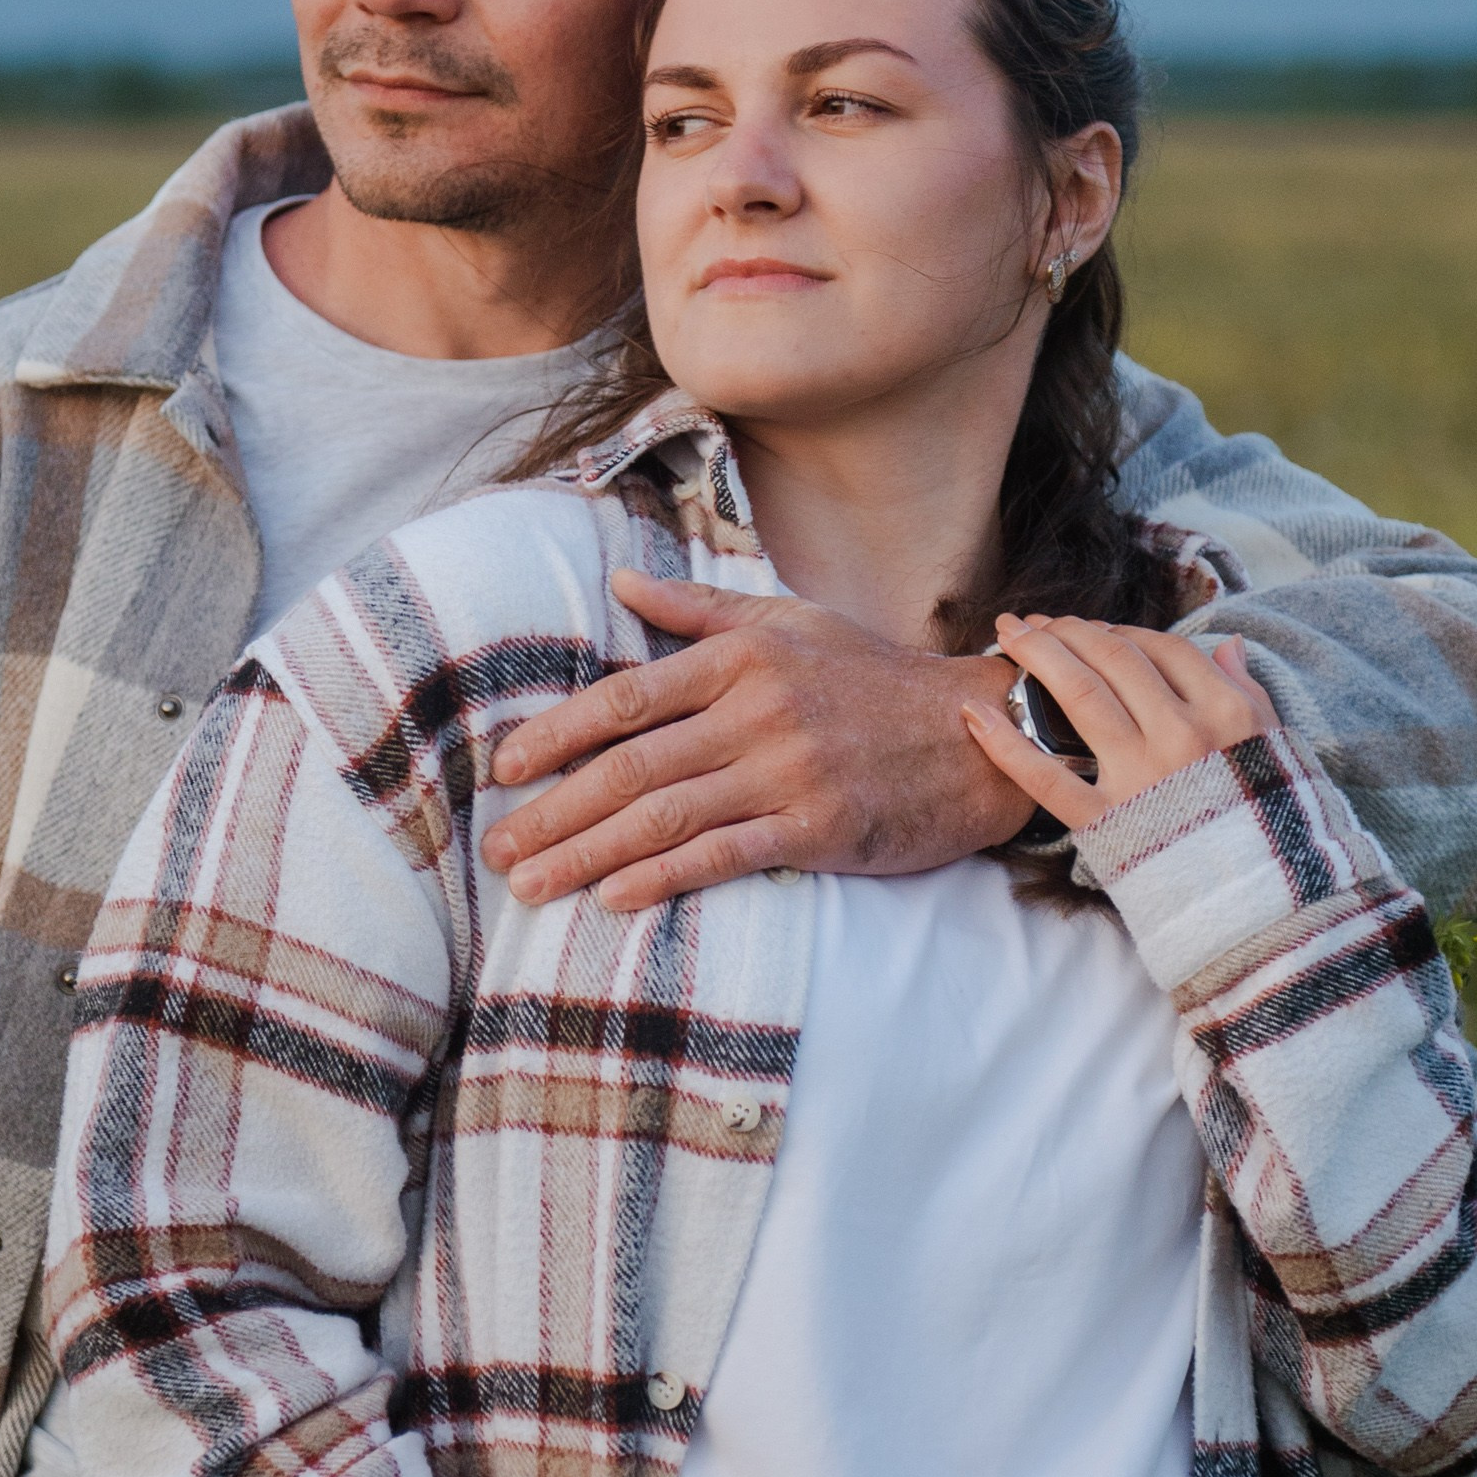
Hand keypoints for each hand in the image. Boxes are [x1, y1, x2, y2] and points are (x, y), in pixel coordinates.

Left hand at [482, 571, 1031, 911]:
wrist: (978, 734)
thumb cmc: (874, 677)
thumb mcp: (791, 622)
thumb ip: (699, 611)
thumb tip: (618, 579)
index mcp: (741, 657)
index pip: (626, 698)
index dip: (556, 735)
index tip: (504, 768)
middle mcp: (757, 710)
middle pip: (630, 766)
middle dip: (554, 810)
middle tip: (498, 847)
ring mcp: (787, 771)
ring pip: (664, 817)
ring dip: (587, 853)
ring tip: (531, 884)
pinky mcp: (818, 828)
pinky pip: (723, 856)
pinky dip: (661, 877)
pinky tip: (612, 897)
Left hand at [962, 620, 1280, 837]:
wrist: (1256, 903)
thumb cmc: (1264, 823)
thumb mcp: (1274, 750)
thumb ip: (1250, 692)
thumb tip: (1230, 646)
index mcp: (1226, 714)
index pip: (1164, 650)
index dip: (1122, 631)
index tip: (1093, 629)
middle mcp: (1182, 736)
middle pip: (1114, 660)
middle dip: (1068, 630)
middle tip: (1034, 623)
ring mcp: (1140, 777)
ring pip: (1079, 695)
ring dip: (1036, 655)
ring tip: (1007, 635)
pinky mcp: (1103, 821)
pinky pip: (1043, 775)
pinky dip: (1003, 741)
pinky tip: (973, 712)